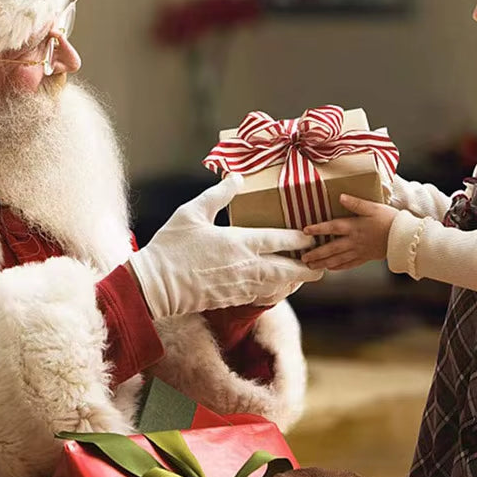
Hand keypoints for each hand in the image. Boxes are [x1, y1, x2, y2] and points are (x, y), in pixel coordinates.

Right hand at [128, 175, 322, 318]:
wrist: (153, 287)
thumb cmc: (170, 246)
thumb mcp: (191, 213)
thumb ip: (217, 194)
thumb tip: (237, 177)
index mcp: (239, 242)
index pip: (280, 240)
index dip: (301, 238)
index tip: (313, 235)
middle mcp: (246, 267)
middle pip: (288, 270)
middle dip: (309, 267)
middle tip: (323, 263)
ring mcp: (240, 286)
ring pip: (279, 286)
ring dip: (294, 281)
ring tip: (305, 274)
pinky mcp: (232, 299)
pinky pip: (263, 297)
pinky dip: (276, 292)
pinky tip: (278, 287)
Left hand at [301, 194, 397, 270]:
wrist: (404, 237)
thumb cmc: (390, 219)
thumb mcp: (373, 207)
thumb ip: (356, 203)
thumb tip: (341, 197)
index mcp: (354, 227)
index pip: (332, 227)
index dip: (318, 229)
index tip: (305, 231)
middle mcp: (354, 241)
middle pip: (331, 248)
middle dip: (316, 254)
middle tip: (304, 259)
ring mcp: (359, 251)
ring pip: (338, 259)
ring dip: (323, 263)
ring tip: (312, 266)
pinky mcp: (366, 257)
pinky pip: (349, 264)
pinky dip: (339, 267)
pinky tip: (331, 269)